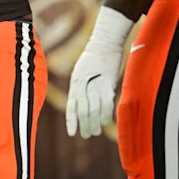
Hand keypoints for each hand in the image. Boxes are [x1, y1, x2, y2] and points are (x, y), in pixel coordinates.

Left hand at [66, 6, 133, 137]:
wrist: (105, 43)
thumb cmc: (94, 57)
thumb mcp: (82, 71)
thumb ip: (82, 87)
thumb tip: (83, 104)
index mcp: (74, 82)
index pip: (71, 105)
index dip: (71, 120)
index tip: (72, 133)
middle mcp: (82, 84)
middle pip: (83, 110)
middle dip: (85, 124)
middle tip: (87, 135)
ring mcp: (95, 83)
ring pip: (94, 108)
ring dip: (95, 122)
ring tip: (96, 131)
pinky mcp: (108, 82)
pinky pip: (106, 102)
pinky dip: (106, 113)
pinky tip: (106, 121)